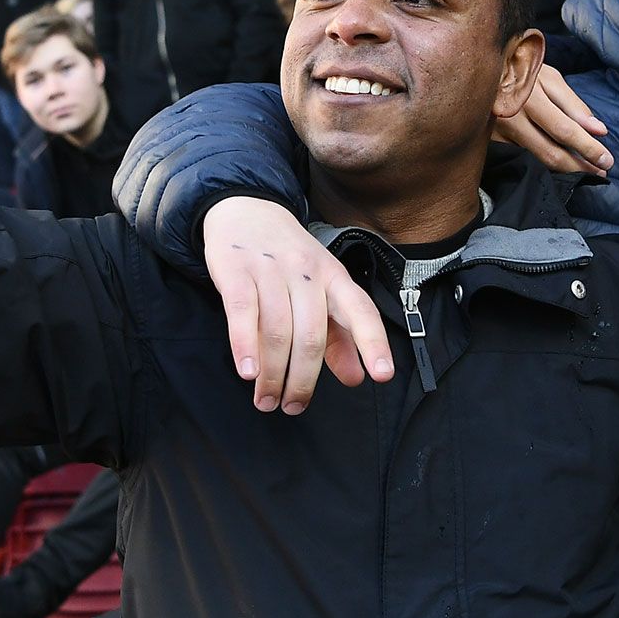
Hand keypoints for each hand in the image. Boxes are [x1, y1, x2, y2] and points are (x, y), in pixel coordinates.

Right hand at [203, 196, 394, 413]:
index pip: (360, 309)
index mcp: (334, 276)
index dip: (373, 343)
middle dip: (303, 379)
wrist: (246, 209)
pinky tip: (247, 371)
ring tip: (266, 401)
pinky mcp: (236, 270)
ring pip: (278, 329)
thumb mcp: (321, 288)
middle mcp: (307, 271)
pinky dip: (245, 345)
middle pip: (312, 333)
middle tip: (292, 408)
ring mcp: (271, 269)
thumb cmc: (289, 260)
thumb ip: (340, 334)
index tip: (381, 376)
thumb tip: (357, 378)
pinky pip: (243, 312)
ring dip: (272, 373)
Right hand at [491, 63, 612, 174]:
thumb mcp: (549, 77)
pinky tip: (559, 166)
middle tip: (600, 171)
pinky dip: (543, 165)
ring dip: (565, 169)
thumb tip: (599, 131)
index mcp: (528, 95)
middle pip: (550, 152)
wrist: (479, 68)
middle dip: (579, 166)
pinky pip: (522, 158)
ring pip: (536, 160)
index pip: (564, 129)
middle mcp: (510, 115)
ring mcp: (497, 131)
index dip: (587, 147)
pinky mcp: (490, 142)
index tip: (606, 160)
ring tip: (586, 170)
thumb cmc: (521, 68)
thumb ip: (574, 105)